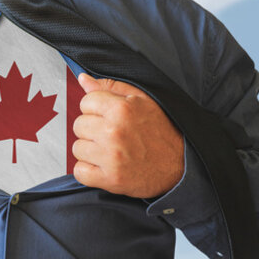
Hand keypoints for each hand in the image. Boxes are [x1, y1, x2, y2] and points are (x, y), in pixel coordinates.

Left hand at [72, 73, 183, 198]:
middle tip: (111, 135)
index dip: (96, 109)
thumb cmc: (162, 131)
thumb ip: (111, 88)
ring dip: (90, 151)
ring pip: (77, 148)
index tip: (108, 117)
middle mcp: (114, 132)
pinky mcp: (110, 179)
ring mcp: (111, 157)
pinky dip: (88, 171)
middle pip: (78, 125)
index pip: (85, 102)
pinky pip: (79, 172)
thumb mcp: (142, 101)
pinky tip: (104, 166)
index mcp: (121, 109)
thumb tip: (83, 79)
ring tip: (110, 151)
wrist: (181, 165)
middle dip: (92, 129)